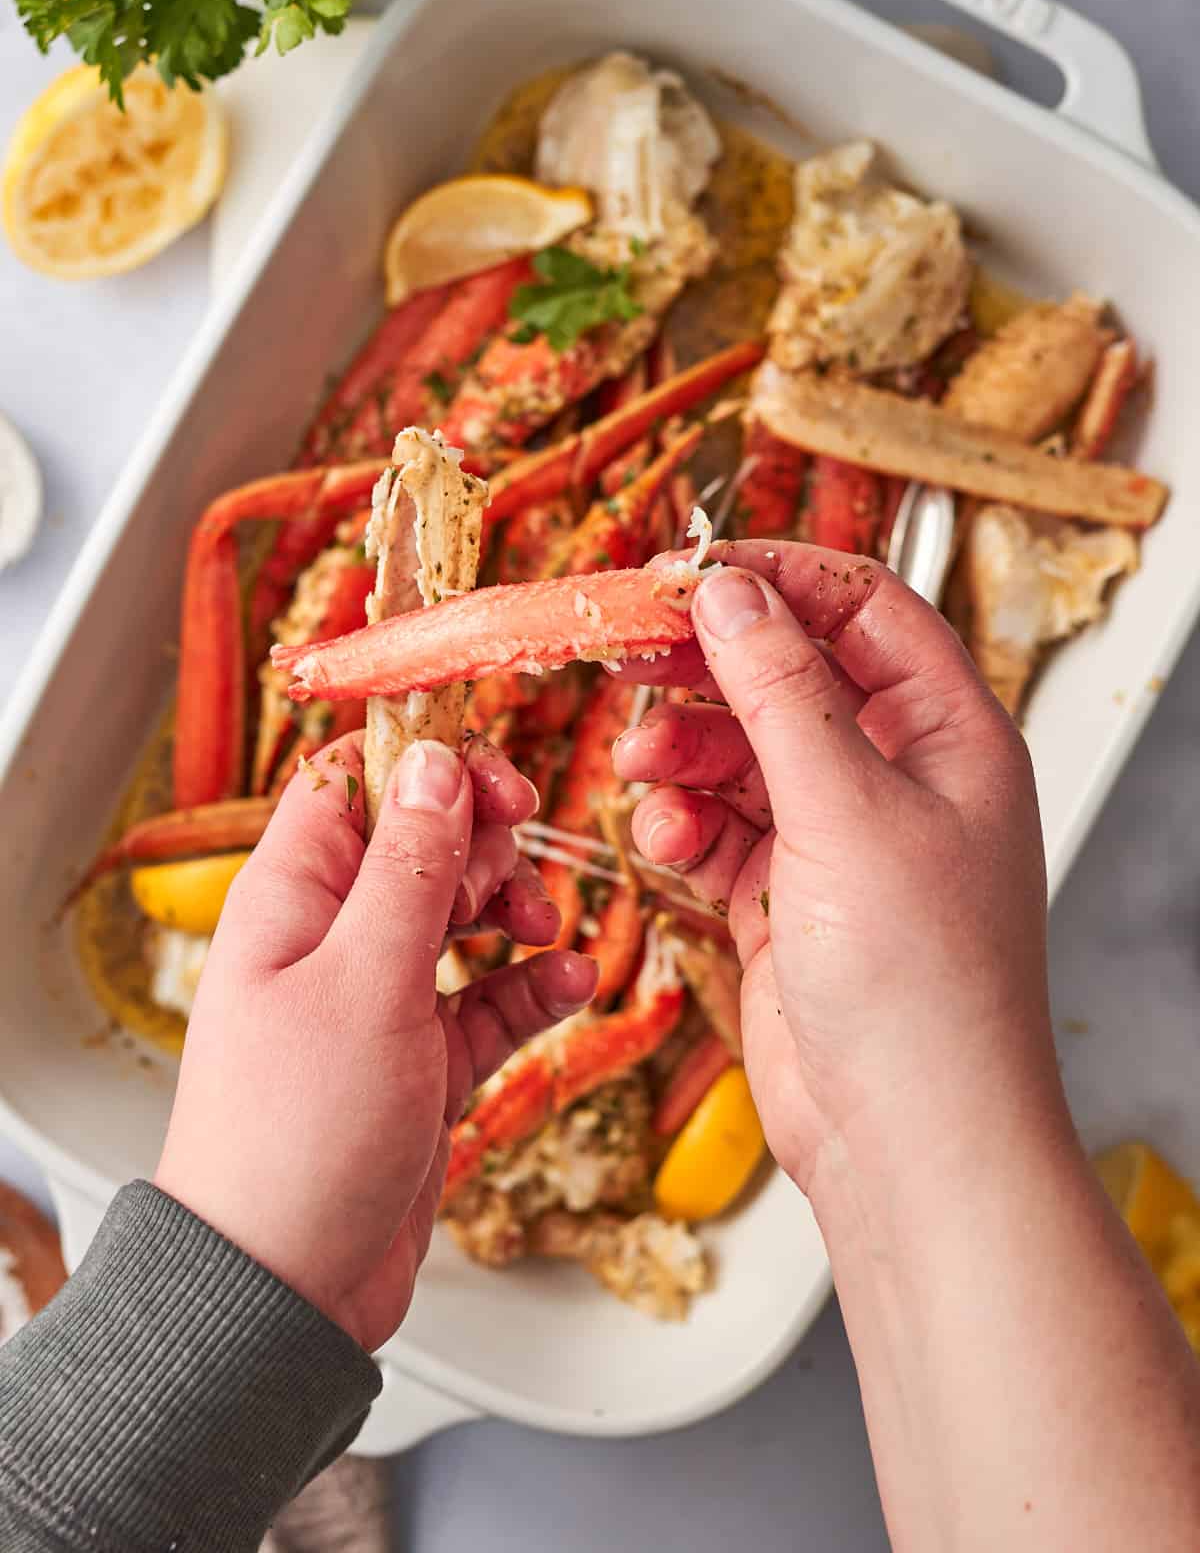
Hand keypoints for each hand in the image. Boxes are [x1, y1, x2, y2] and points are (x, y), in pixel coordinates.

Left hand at [155, 732, 595, 1350]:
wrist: (282, 1291)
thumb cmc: (295, 1137)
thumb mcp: (366, 982)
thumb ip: (409, 868)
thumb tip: (433, 762)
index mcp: (291, 900)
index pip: (354, 785)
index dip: (427, 767)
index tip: (498, 783)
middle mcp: (330, 941)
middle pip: (419, 844)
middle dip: (483, 845)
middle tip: (513, 881)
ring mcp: (375, 1003)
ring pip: (460, 920)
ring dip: (514, 914)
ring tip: (545, 933)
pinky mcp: (417, 1065)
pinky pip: (484, 1002)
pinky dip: (528, 988)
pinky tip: (571, 985)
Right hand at [611, 542, 1052, 1195]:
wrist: (909, 1141)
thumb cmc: (922, 987)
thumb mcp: (845, 810)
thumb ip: (778, 689)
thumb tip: (730, 592)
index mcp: (950, 731)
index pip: (862, 605)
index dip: (776, 577)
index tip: (686, 570)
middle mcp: (900, 773)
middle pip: (790, 672)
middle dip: (709, 666)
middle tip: (630, 653)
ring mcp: (842, 836)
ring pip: (743, 749)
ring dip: (685, 752)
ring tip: (642, 770)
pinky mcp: (789, 893)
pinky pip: (721, 824)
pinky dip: (686, 824)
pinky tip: (667, 843)